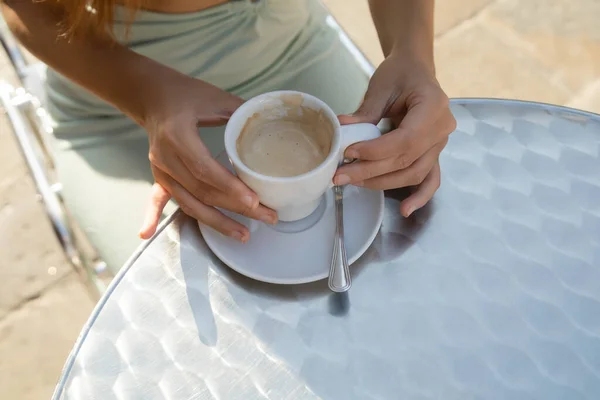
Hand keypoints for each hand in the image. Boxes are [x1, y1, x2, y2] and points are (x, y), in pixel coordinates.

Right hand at [137, 74, 276, 240]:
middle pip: (203, 191)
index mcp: (178, 135)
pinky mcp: (158, 175)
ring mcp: (159, 169)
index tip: (254, 201)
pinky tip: (146, 233)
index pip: (205, 169)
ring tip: (243, 234)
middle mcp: (165, 157)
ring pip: (189, 202)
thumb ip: (241, 112)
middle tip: (267, 217)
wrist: (151, 95)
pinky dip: (152, 215)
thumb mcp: (215, 98)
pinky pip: (157, 198)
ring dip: (216, 222)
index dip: (229, 187)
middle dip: (236, 208)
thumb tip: (271, 121)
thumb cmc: (185, 94)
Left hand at [334, 54, 455, 216]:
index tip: (348, 153)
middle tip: (340, 175)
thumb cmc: (400, 74)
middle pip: (406, 161)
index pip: (405, 140)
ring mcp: (441, 145)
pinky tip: (406, 210)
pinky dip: (420, 197)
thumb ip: (365, 111)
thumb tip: (340, 129)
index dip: (375, 151)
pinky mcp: (433, 154)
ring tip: (353, 182)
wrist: (415, 71)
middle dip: (370, 171)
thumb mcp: (381, 87)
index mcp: (434, 107)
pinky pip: (431, 179)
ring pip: (413, 173)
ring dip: (382, 182)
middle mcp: (442, 130)